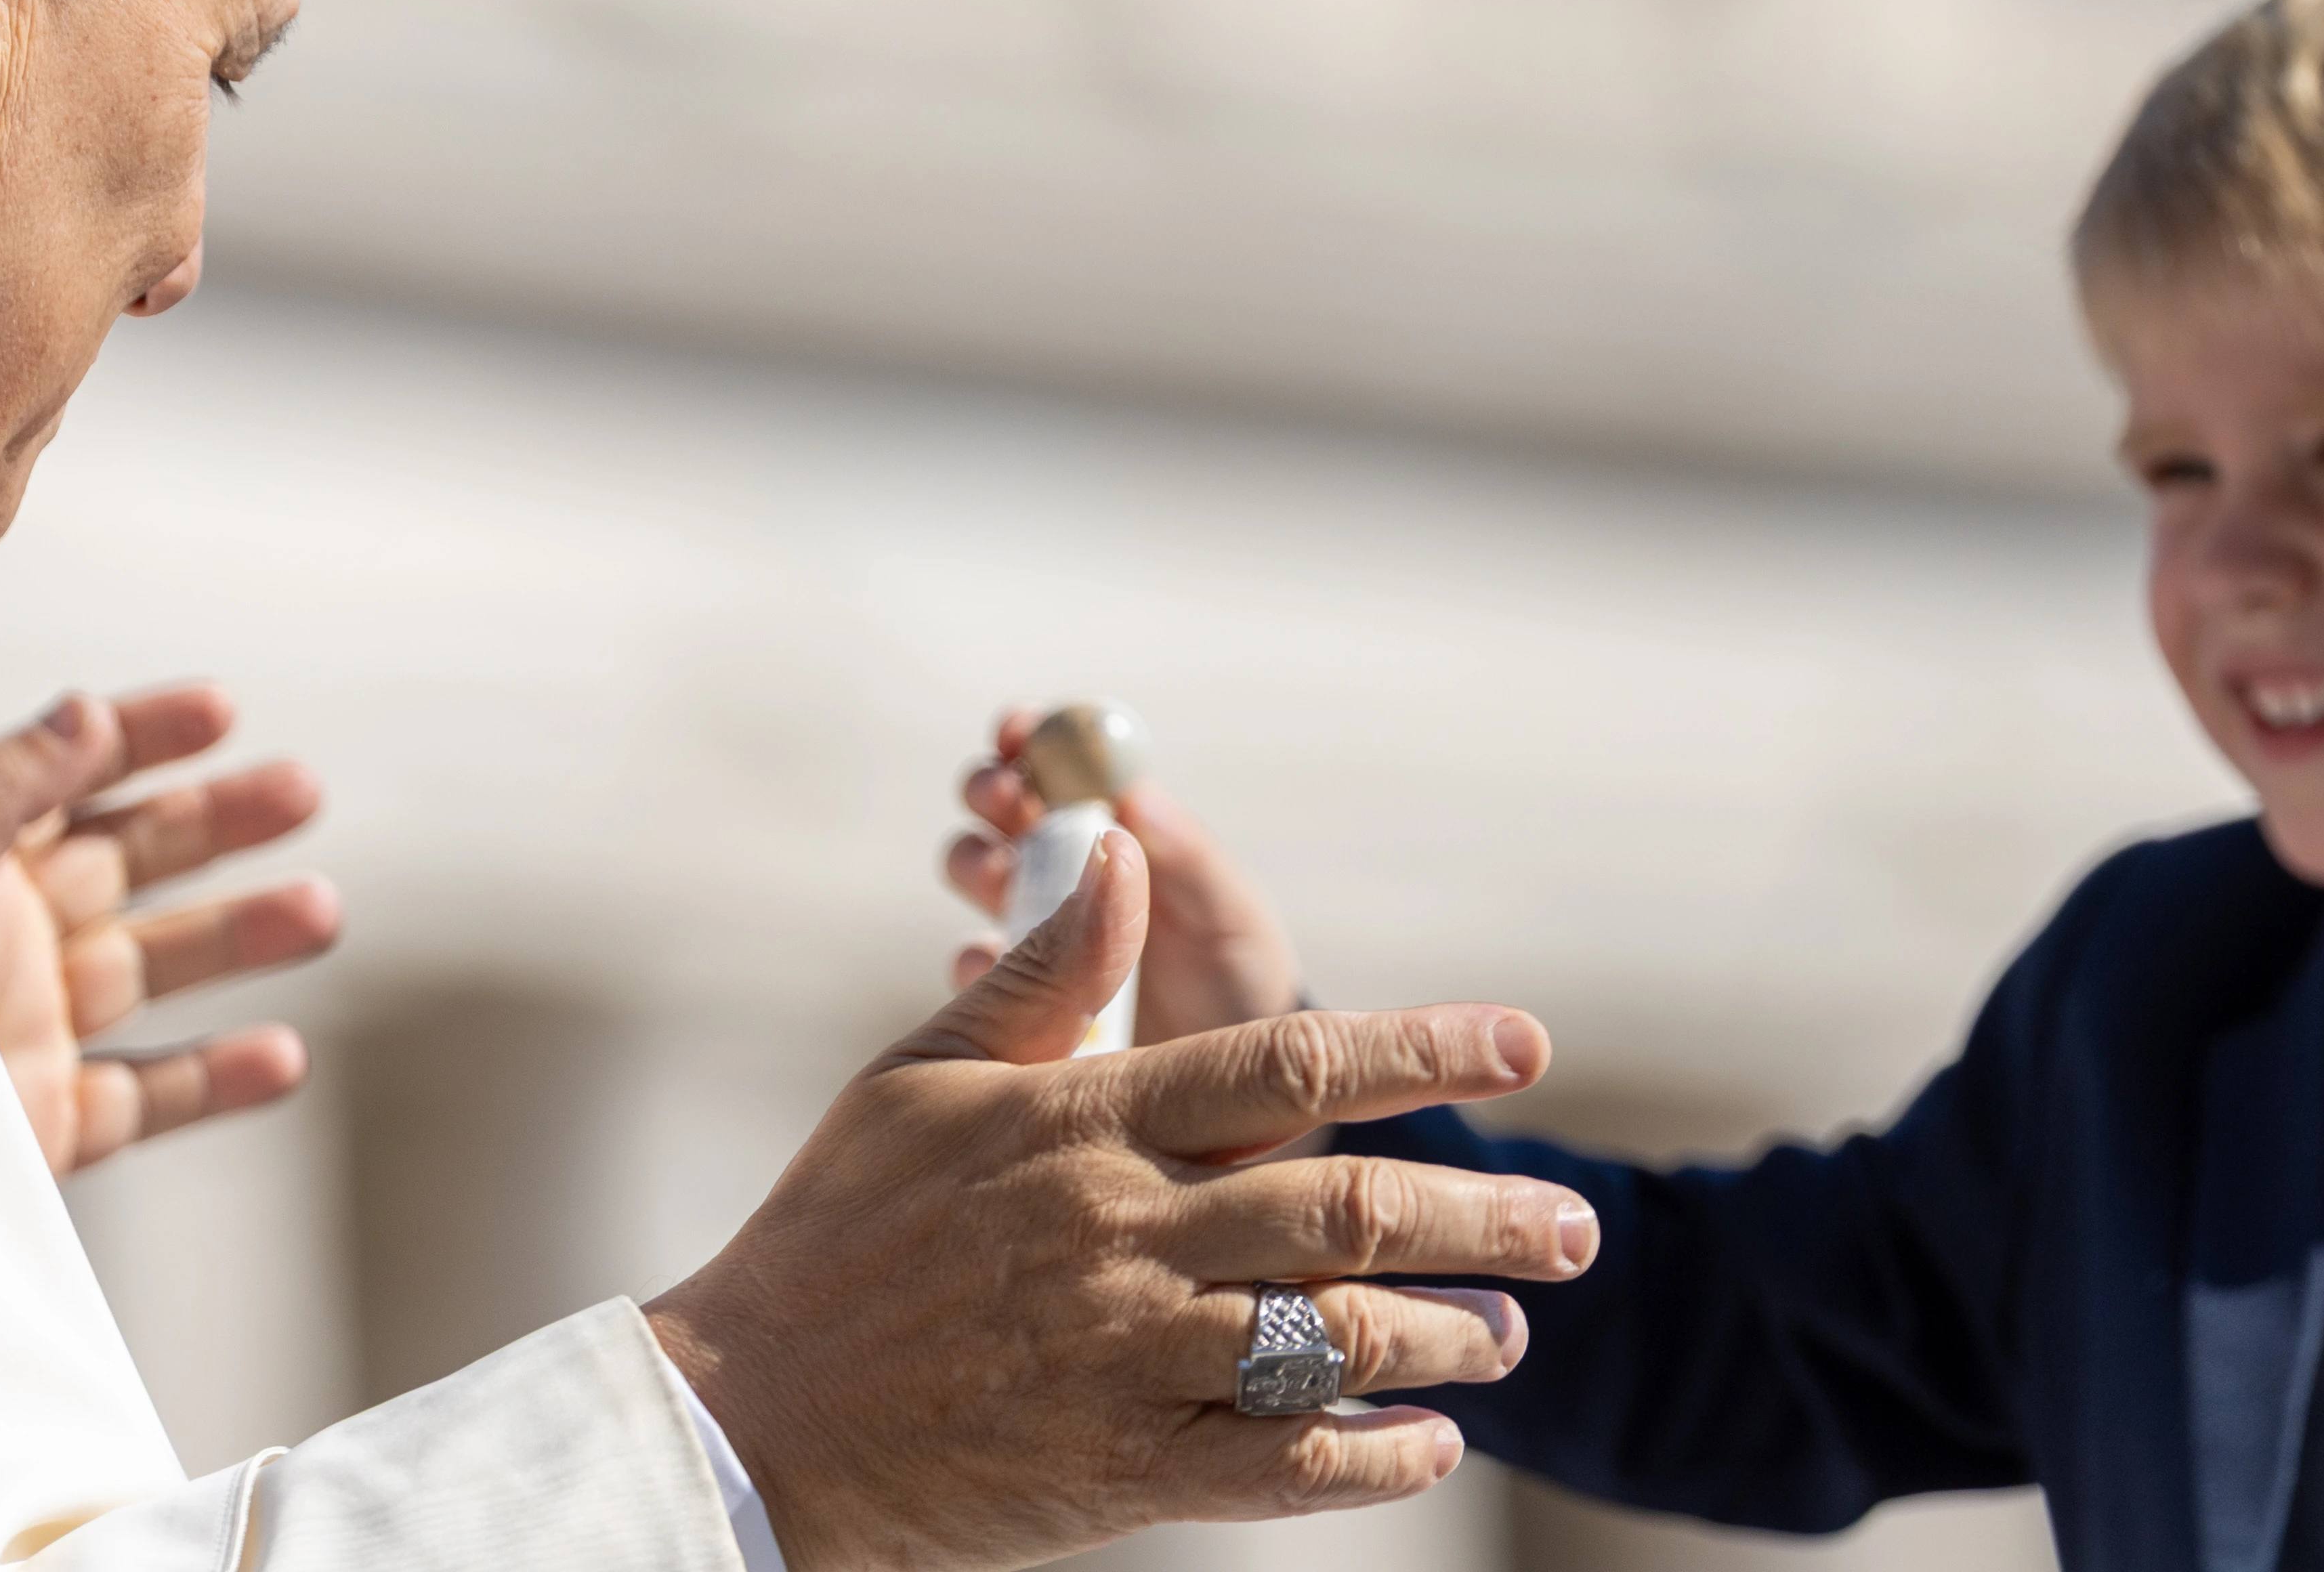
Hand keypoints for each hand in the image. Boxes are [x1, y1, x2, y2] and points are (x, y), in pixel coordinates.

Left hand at [0, 684, 343, 1176]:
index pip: (61, 784)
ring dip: (239, 934)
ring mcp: (25, 1032)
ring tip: (318, 912)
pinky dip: (217, 1079)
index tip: (222, 710)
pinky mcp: (39, 1126)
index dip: (139, 739)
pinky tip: (278, 1056)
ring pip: (154, 967)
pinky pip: (147, 1095)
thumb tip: (83, 709)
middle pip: (127, 864)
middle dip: (217, 823)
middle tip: (301, 791)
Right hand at [650, 832, 1595, 1571]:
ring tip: (1511, 1331)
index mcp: (1087, 1123)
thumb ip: (1050, 972)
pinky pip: (1278, 1464)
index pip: (1288, 1064)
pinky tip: (1429, 1445)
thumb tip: (1122, 853)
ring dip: (1443, 1333)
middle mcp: (1123, 1233)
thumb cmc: (838, 1227)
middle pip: (1344, 1206)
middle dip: (1481, 1212)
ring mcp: (1125, 1357)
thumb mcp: (925, 1074)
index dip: (1419, 1048)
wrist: (750, 1412)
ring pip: (1331, 1336)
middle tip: (1573, 1226)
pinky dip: (1370, 1457)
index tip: (1525, 1041)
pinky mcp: (1117, 1470)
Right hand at [944, 708, 1305, 1040]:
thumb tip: (1134, 793)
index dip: (1031, 737)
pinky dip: (978, 957)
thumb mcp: (1227, 914)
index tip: (1019, 729)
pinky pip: (974, 969)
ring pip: (977, 872)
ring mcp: (1030, 931)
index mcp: (1112, 831)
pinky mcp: (1010, 1003)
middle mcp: (1062, 869)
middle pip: (999, 806)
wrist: (1237, 1083)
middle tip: (1007, 796)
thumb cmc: (1239, 975)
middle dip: (992, 789)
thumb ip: (1186, 856)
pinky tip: (1000, 964)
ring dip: (979, 860)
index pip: (1059, 763)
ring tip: (1005, 876)